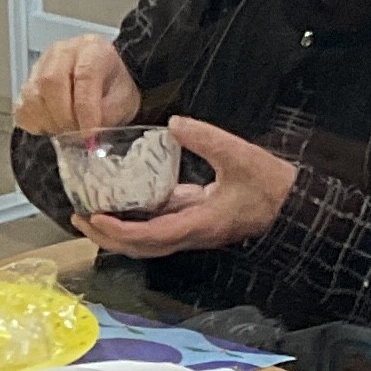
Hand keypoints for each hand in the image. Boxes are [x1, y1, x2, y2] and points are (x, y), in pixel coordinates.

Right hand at [14, 34, 138, 137]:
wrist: (105, 82)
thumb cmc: (113, 89)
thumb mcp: (123, 101)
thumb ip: (107, 115)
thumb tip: (89, 134)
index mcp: (92, 49)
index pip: (84, 75)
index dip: (85, 109)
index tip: (89, 134)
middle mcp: (62, 51)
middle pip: (51, 81)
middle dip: (64, 116)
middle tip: (76, 136)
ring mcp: (40, 65)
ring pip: (33, 94)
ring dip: (49, 121)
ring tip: (66, 132)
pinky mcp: (27, 82)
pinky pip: (22, 107)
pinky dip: (36, 123)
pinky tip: (52, 126)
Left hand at [85, 115, 293, 257]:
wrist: (291, 206)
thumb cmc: (270, 185)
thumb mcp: (240, 155)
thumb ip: (206, 138)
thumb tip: (174, 123)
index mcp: (200, 223)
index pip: (152, 235)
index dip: (121, 230)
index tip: (96, 217)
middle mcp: (191, 234)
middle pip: (140, 247)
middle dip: (106, 237)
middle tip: (78, 217)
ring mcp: (191, 231)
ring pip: (146, 242)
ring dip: (116, 232)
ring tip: (90, 214)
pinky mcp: (193, 223)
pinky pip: (156, 228)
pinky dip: (134, 220)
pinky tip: (120, 203)